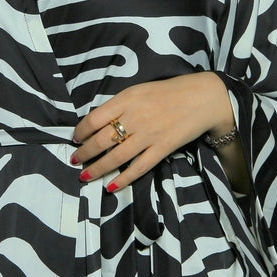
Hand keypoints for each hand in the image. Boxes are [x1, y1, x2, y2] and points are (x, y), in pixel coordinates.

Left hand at [71, 72, 239, 191]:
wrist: (202, 97)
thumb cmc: (167, 92)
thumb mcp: (139, 90)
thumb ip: (119, 105)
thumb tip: (96, 123)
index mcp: (127, 99)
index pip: (94, 118)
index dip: (80, 131)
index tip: (75, 139)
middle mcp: (135, 117)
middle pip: (101, 140)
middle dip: (84, 153)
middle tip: (75, 160)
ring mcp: (149, 135)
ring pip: (116, 156)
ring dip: (97, 168)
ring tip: (85, 176)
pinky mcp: (163, 148)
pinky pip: (139, 168)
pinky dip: (123, 179)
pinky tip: (111, 186)